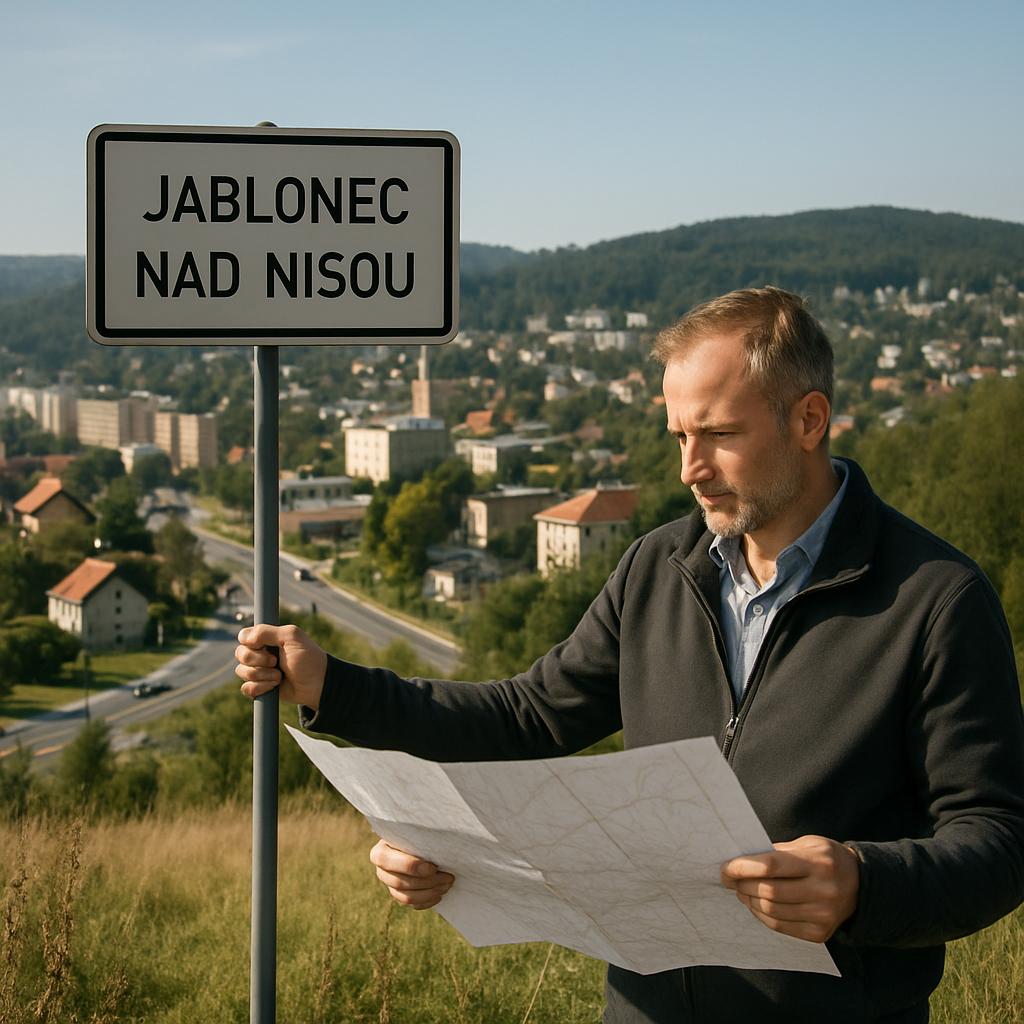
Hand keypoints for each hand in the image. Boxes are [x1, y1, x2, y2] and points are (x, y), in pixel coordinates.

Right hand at [236, 623, 326, 709]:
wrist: (317, 685)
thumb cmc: (308, 658)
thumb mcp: (292, 637)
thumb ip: (267, 632)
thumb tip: (244, 638)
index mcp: (267, 638)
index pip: (243, 636)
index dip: (251, 643)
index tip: (267, 646)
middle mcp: (261, 653)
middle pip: (240, 654)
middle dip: (258, 660)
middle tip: (276, 662)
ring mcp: (259, 670)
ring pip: (242, 671)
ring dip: (262, 675)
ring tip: (279, 676)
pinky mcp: (260, 687)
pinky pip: (246, 688)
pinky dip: (260, 688)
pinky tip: (274, 686)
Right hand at [370, 839, 454, 909]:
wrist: (417, 842)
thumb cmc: (417, 832)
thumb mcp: (414, 830)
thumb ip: (418, 834)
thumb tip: (434, 832)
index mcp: (380, 852)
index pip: (390, 862)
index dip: (412, 867)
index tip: (433, 867)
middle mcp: (381, 871)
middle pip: (400, 883)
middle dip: (428, 882)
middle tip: (448, 877)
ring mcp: (389, 885)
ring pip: (407, 897)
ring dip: (430, 893)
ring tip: (447, 885)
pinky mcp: (399, 895)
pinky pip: (412, 905)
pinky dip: (427, 901)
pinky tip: (439, 894)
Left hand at [720, 835, 859, 942]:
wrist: (861, 885)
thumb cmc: (826, 858)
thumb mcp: (807, 844)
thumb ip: (777, 851)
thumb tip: (742, 860)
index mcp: (818, 863)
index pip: (771, 866)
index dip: (743, 867)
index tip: (726, 867)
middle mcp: (823, 891)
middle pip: (769, 891)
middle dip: (742, 885)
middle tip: (730, 879)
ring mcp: (823, 915)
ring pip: (772, 911)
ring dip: (749, 900)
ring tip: (741, 891)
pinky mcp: (820, 933)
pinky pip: (780, 926)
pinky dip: (762, 915)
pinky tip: (756, 905)